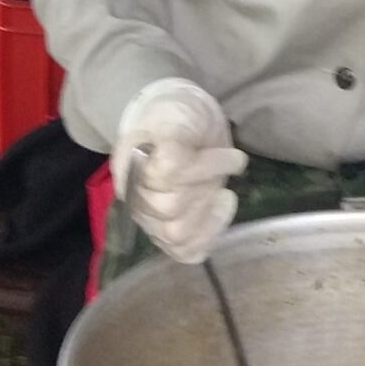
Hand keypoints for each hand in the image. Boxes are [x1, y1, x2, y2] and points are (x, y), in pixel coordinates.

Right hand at [112, 79, 248, 264]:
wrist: (180, 128)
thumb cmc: (179, 118)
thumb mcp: (179, 113)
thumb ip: (174, 132)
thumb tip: (170, 154)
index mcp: (130, 161)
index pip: (164, 176)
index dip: (203, 168)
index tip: (234, 156)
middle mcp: (135, 194)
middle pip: (170, 207)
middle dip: (207, 186)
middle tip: (228, 166)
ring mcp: (149, 218)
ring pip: (176, 233)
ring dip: (208, 212)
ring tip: (223, 192)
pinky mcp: (167, 233)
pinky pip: (184, 251)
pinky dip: (208, 236)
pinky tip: (220, 212)